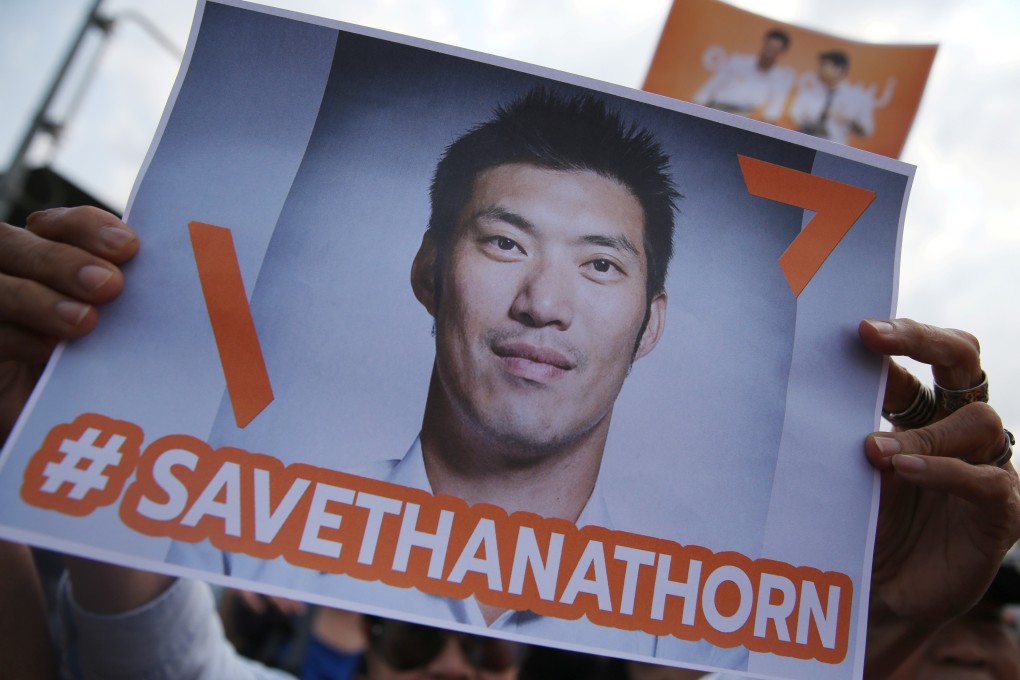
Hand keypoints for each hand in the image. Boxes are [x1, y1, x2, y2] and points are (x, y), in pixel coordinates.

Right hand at [0, 207, 137, 443]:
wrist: (64, 432)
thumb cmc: (102, 374)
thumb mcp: (121, 331)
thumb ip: (134, 300)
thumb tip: (191, 277)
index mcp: (48, 261)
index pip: (57, 225)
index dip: (86, 227)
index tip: (129, 247)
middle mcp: (12, 278)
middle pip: (13, 245)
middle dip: (62, 261)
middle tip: (109, 286)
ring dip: (38, 299)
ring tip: (85, 323)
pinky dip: (19, 339)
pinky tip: (51, 352)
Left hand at [858, 318, 1019, 676]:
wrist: (874, 590)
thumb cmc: (857, 520)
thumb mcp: (845, 467)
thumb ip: (840, 426)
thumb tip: (805, 377)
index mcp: (923, 410)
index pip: (922, 358)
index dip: (896, 339)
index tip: (856, 328)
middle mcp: (958, 430)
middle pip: (964, 362)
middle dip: (925, 340)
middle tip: (877, 336)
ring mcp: (985, 467)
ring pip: (977, 421)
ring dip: (923, 431)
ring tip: (873, 451)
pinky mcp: (1000, 513)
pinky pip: (987, 481)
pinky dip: (944, 472)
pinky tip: (904, 470)